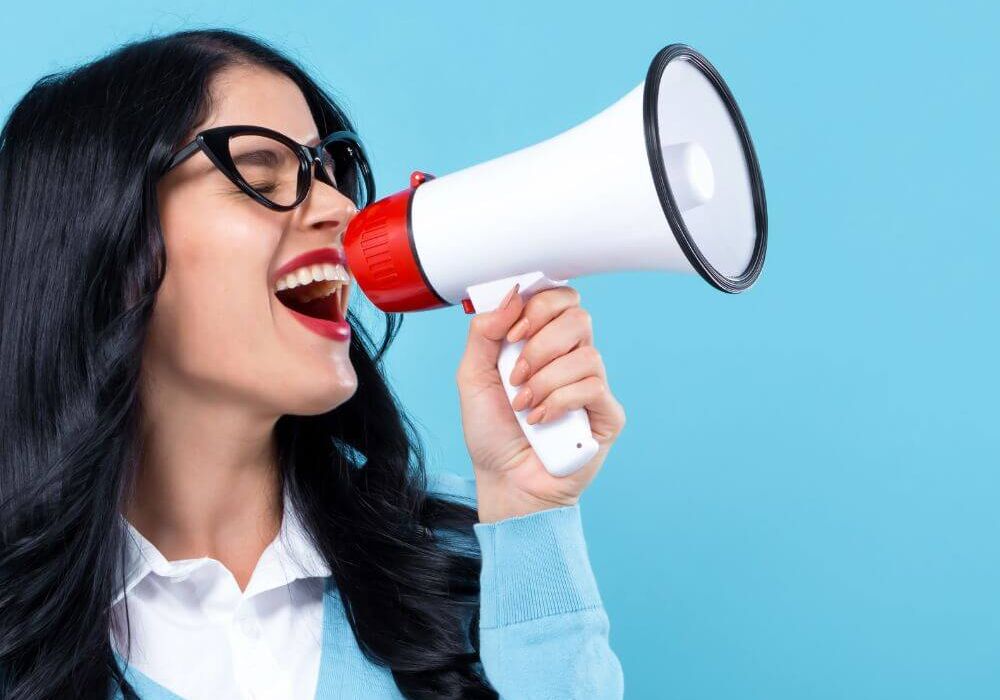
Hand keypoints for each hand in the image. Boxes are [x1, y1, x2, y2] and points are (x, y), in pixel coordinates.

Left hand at [455, 283, 625, 522]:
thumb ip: (484, 332)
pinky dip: (558, 401)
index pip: (559, 298)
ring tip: (523, 404)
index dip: (538, 305)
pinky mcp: (607, 414)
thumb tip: (511, 295)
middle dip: (539, 342)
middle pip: (578, 316)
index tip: (511, 332)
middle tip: (516, 373)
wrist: (503, 480)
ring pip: (586, 354)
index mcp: (543, 342)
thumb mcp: (472, 376)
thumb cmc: (491, 432)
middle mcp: (571, 359)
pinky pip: (593, 388)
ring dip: (545, 379)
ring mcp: (593, 386)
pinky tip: (539, 420)